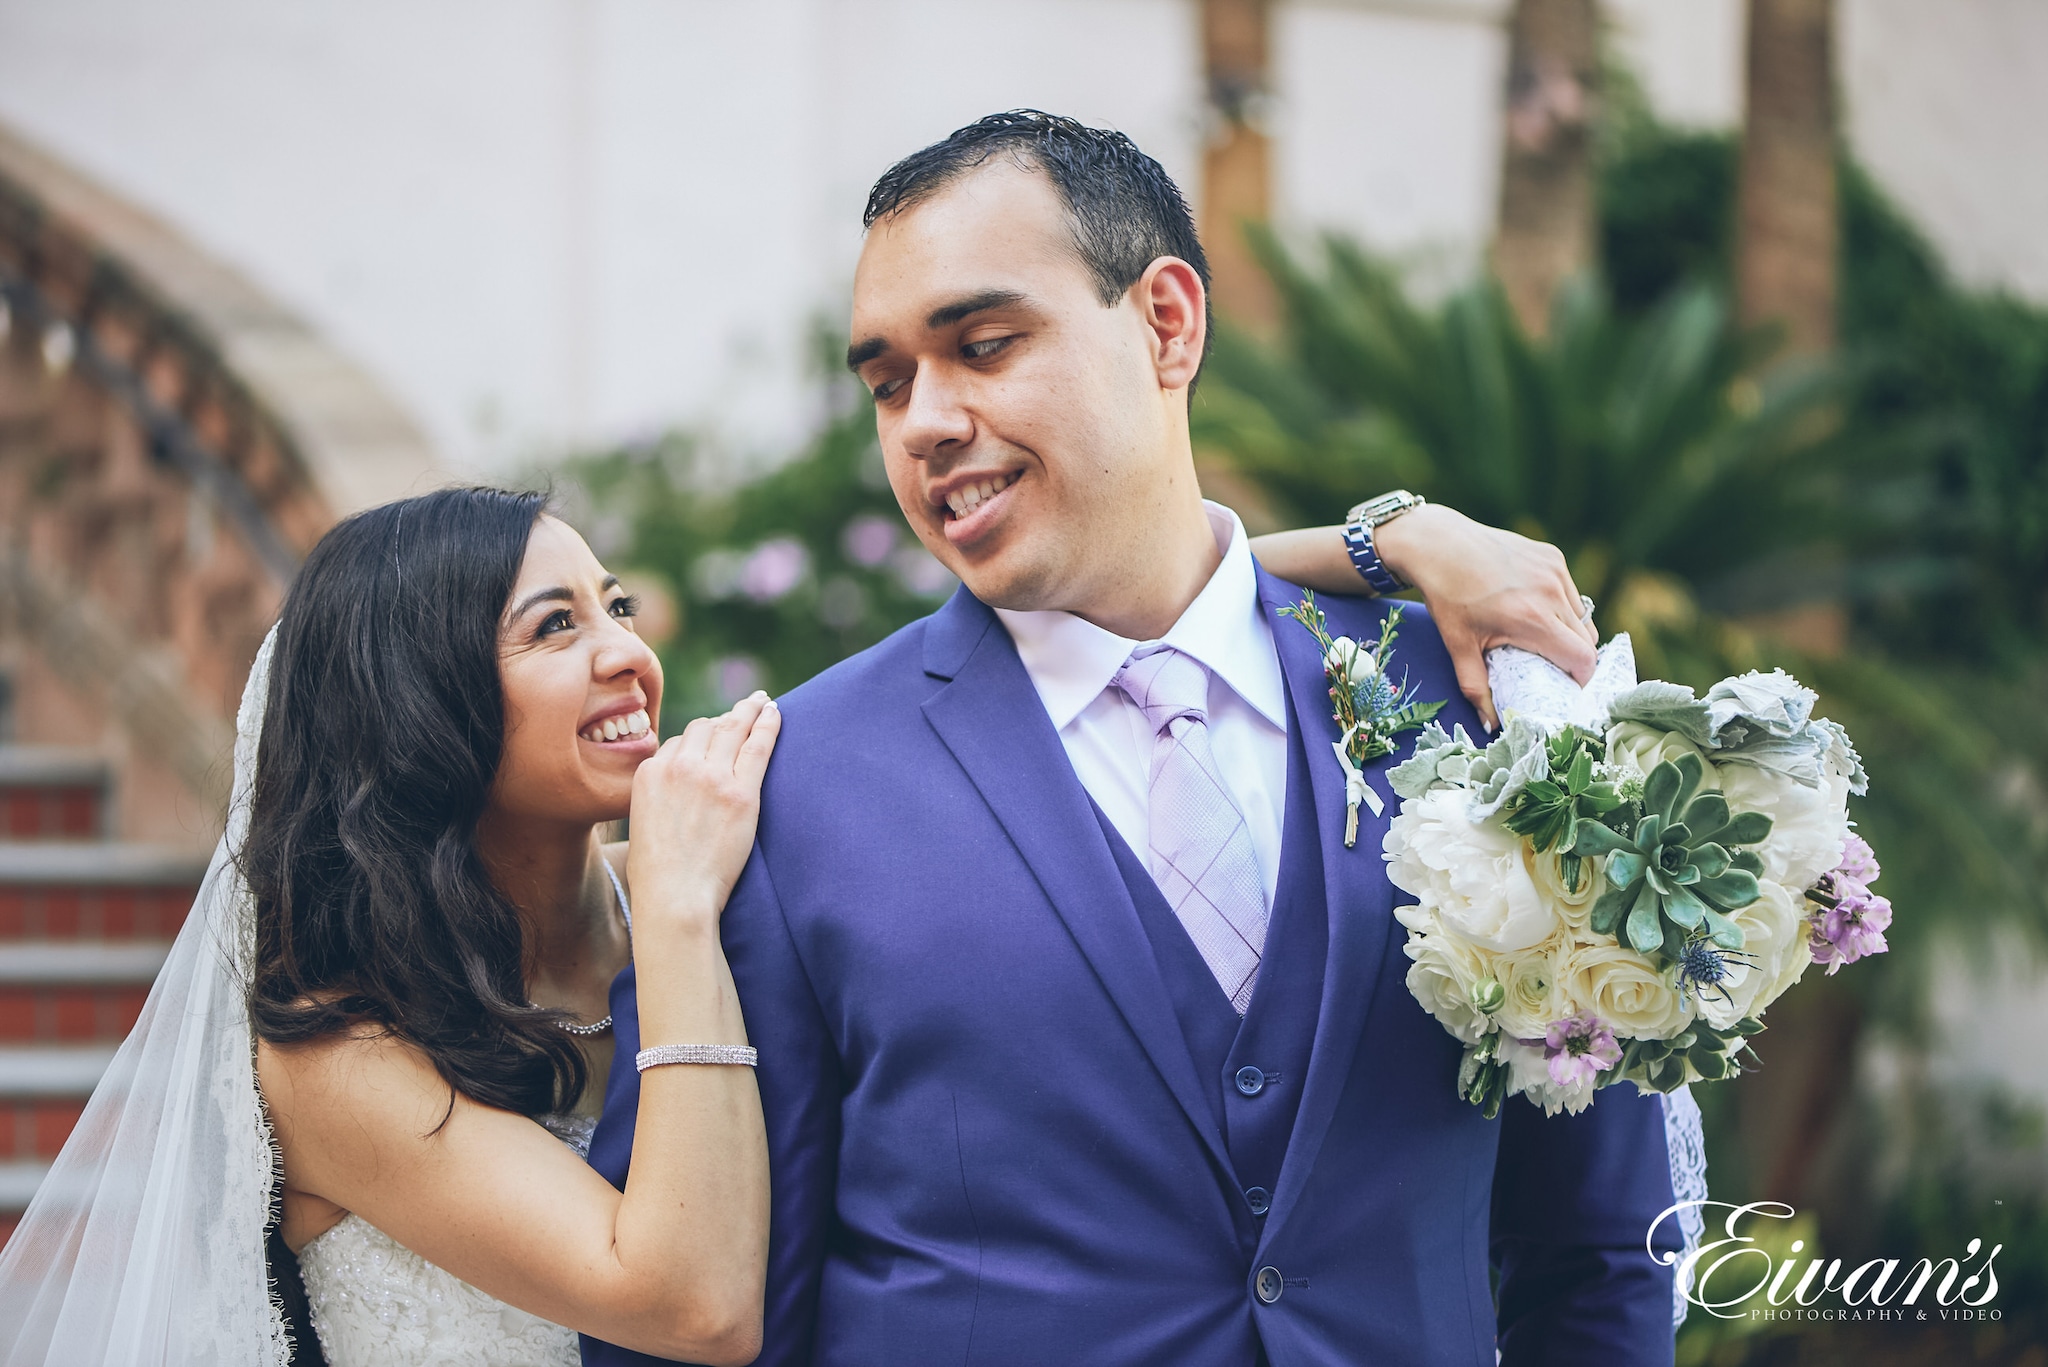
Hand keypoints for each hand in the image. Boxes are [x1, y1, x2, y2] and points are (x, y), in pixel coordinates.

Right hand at [626, 692, 781, 923]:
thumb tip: (673, 796)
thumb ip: (656, 799)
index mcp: (650, 773)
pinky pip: (758, 745)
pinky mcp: (741, 792)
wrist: (675, 896)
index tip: (714, 739)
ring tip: (762, 701)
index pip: (677, 743)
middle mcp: (679, 767)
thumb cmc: (657, 876)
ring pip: (732, 728)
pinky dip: (768, 724)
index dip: (698, 741)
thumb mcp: (641, 824)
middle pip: (705, 728)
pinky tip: (776, 712)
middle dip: (724, 718)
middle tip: (744, 709)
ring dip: (749, 710)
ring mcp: (711, 776)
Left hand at [1372, 505, 1595, 730]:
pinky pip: (1569, 590)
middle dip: (1576, 658)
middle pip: (1587, 639)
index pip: (1583, 658)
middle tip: (1553, 666)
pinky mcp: (1551, 555)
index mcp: (1532, 619)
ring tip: (1543, 638)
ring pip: (1582, 614)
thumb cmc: (1446, 595)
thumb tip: (1490, 725)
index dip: (1580, 678)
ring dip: (1570, 631)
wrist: (1437, 544)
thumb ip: (1477, 688)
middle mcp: (1550, 592)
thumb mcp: (1458, 645)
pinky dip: (1561, 604)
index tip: (1565, 685)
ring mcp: (1553, 570)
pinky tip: (1535, 607)